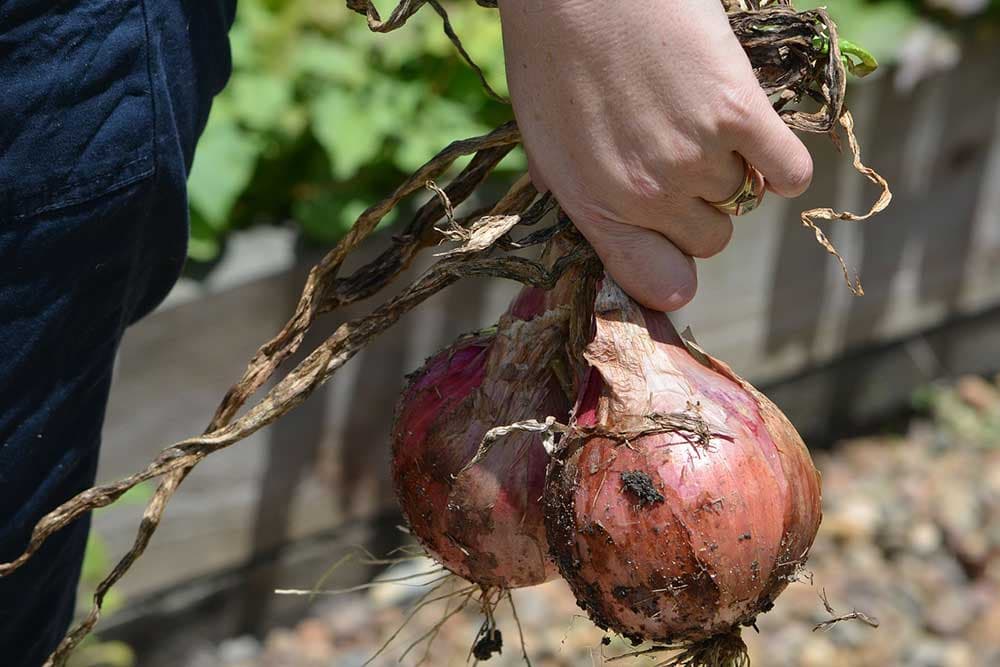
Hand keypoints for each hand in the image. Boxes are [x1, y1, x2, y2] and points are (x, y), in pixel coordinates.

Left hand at [498, 0, 812, 310]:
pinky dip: (783, 163)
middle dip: (702, 210)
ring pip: (743, 196)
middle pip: (711, 241)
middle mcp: (647, 195)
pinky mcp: (737, 112)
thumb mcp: (540, 138)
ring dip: (732, 167)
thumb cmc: (550, 50)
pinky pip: (789, 171)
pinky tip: (760, 139)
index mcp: (594, 207)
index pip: (657, 283)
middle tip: (685, 164)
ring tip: (702, 121)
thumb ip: (570, 192)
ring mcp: (694, 157)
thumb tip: (588, 231)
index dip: (673, 273)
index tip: (678, 251)